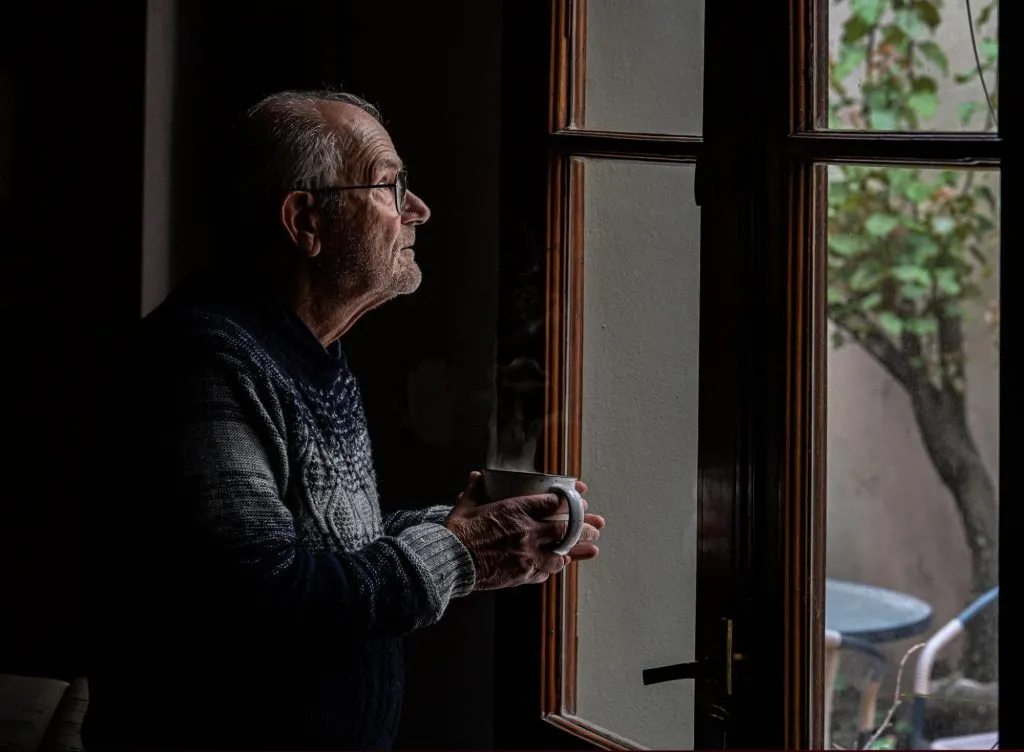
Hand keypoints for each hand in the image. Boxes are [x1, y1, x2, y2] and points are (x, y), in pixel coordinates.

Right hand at [444, 472, 604, 589]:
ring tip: (592, 548)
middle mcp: (526, 532)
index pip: (552, 503)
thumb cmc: (457, 533)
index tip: (580, 499)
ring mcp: (526, 555)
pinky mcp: (522, 574)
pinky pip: (545, 571)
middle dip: (585, 527)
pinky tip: (560, 564)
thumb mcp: (466, 506)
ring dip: (577, 551)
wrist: (450, 562)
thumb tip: (476, 476)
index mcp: (515, 510)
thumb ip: (476, 490)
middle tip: (598, 525)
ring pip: (561, 553)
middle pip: (565, 529)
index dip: (569, 501)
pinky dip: (554, 567)